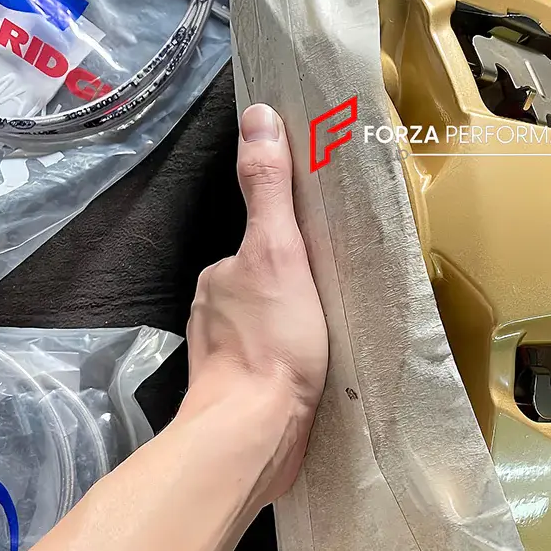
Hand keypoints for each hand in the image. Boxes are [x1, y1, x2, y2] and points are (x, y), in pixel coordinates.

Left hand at [184, 104, 327, 499]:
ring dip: (292, 332)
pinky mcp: (240, 399)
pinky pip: (270, 368)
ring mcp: (223, 360)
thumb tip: (257, 115)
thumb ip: (268, 188)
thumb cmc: (270, 341)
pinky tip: (317, 377)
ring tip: (331, 341)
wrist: (253, 434)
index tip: (322, 265)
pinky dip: (290, 367)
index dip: (292, 253)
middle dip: (294, 293)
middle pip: (264, 288)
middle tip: (336, 302)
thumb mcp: (278, 252)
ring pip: (266, 330)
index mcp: (221, 276)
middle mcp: (214, 313)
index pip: (261, 248)